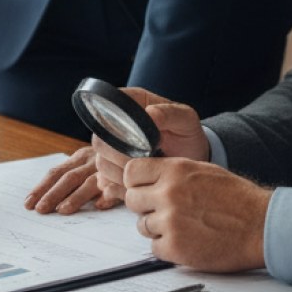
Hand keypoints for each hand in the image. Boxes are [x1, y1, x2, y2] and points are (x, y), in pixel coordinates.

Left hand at [23, 146, 115, 213]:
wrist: (140, 144)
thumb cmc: (109, 162)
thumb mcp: (89, 164)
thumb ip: (73, 176)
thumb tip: (42, 200)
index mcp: (80, 158)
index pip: (56, 173)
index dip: (42, 188)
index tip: (29, 204)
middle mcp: (92, 161)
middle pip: (69, 178)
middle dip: (53, 195)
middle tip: (41, 210)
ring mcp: (107, 169)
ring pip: (89, 183)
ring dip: (76, 197)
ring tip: (63, 210)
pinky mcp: (124, 178)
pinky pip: (116, 186)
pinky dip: (108, 195)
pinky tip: (100, 205)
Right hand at [90, 87, 210, 204]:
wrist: (191, 159)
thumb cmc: (188, 134)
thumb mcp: (186, 120)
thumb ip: (169, 113)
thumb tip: (150, 113)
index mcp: (132, 104)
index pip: (107, 107)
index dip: (115, 123)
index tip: (136, 138)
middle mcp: (117, 126)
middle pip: (100, 139)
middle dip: (119, 155)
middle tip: (142, 161)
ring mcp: (113, 149)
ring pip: (101, 163)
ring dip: (120, 174)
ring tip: (145, 175)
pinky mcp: (115, 170)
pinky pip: (105, 182)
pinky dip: (119, 187)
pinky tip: (139, 186)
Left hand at [121, 157, 269, 270]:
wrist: (260, 226)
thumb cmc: (238, 199)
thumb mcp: (204, 170)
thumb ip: (173, 172)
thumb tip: (150, 178)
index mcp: (176, 170)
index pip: (131, 171)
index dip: (136, 181)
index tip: (143, 187)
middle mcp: (169, 193)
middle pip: (132, 199)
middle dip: (144, 206)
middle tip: (163, 209)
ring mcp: (170, 222)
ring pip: (141, 225)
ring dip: (157, 227)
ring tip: (182, 226)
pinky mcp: (175, 248)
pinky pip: (154, 248)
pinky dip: (167, 247)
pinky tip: (186, 240)